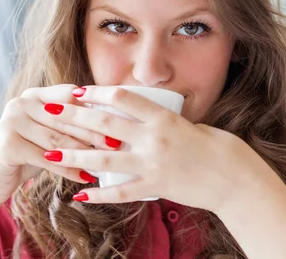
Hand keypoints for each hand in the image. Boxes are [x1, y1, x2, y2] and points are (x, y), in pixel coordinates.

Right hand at [0, 85, 119, 207]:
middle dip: (94, 131)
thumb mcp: (47, 133)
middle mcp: (20, 103)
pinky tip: (87, 176)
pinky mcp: (8, 145)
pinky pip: (48, 159)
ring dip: (85, 152)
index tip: (117, 118)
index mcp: (32, 94)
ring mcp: (11, 122)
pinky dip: (69, 169)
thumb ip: (68, 122)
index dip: (94, 106)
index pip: (69, 94)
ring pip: (58, 139)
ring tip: (106, 161)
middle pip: (66, 118)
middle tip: (117, 143)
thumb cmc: (26, 154)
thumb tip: (109, 120)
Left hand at [39, 86, 280, 212]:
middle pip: (104, 123)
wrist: (236, 179)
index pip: (121, 97)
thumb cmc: (217, 147)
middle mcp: (154, 138)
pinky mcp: (155, 188)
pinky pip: (120, 192)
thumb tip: (138, 115)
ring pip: (103, 158)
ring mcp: (152, 164)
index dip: (95, 93)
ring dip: (74, 154)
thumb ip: (162, 120)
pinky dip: (98, 193)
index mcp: (163, 117)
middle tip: (49, 110)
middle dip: (73, 116)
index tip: (76, 91)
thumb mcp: (190, 124)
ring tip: (50, 152)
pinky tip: (79, 194)